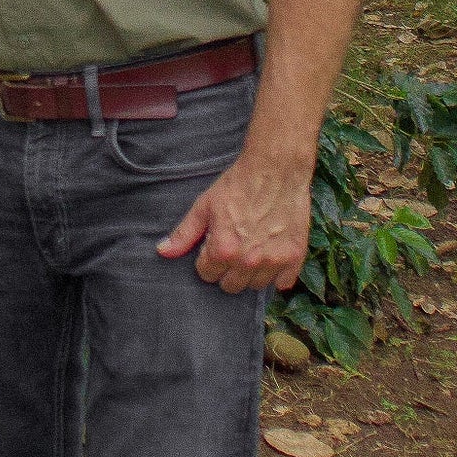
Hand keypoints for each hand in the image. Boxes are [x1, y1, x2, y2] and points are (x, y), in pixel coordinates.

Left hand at [155, 152, 311, 293]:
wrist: (275, 170)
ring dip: (251, 273)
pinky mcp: (294, 258)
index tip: (214, 244)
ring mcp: (273, 261)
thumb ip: (184, 233)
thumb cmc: (237, 184)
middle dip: (227, 270)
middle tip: (232, 247)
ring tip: (251, 248)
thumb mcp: (204, 205)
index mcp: (223, 250)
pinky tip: (270, 253)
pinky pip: (283, 283)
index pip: (207, 274)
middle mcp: (248, 261)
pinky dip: (277, 273)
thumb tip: (162, 252)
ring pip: (256, 287)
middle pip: (231, 286)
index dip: (207, 259)